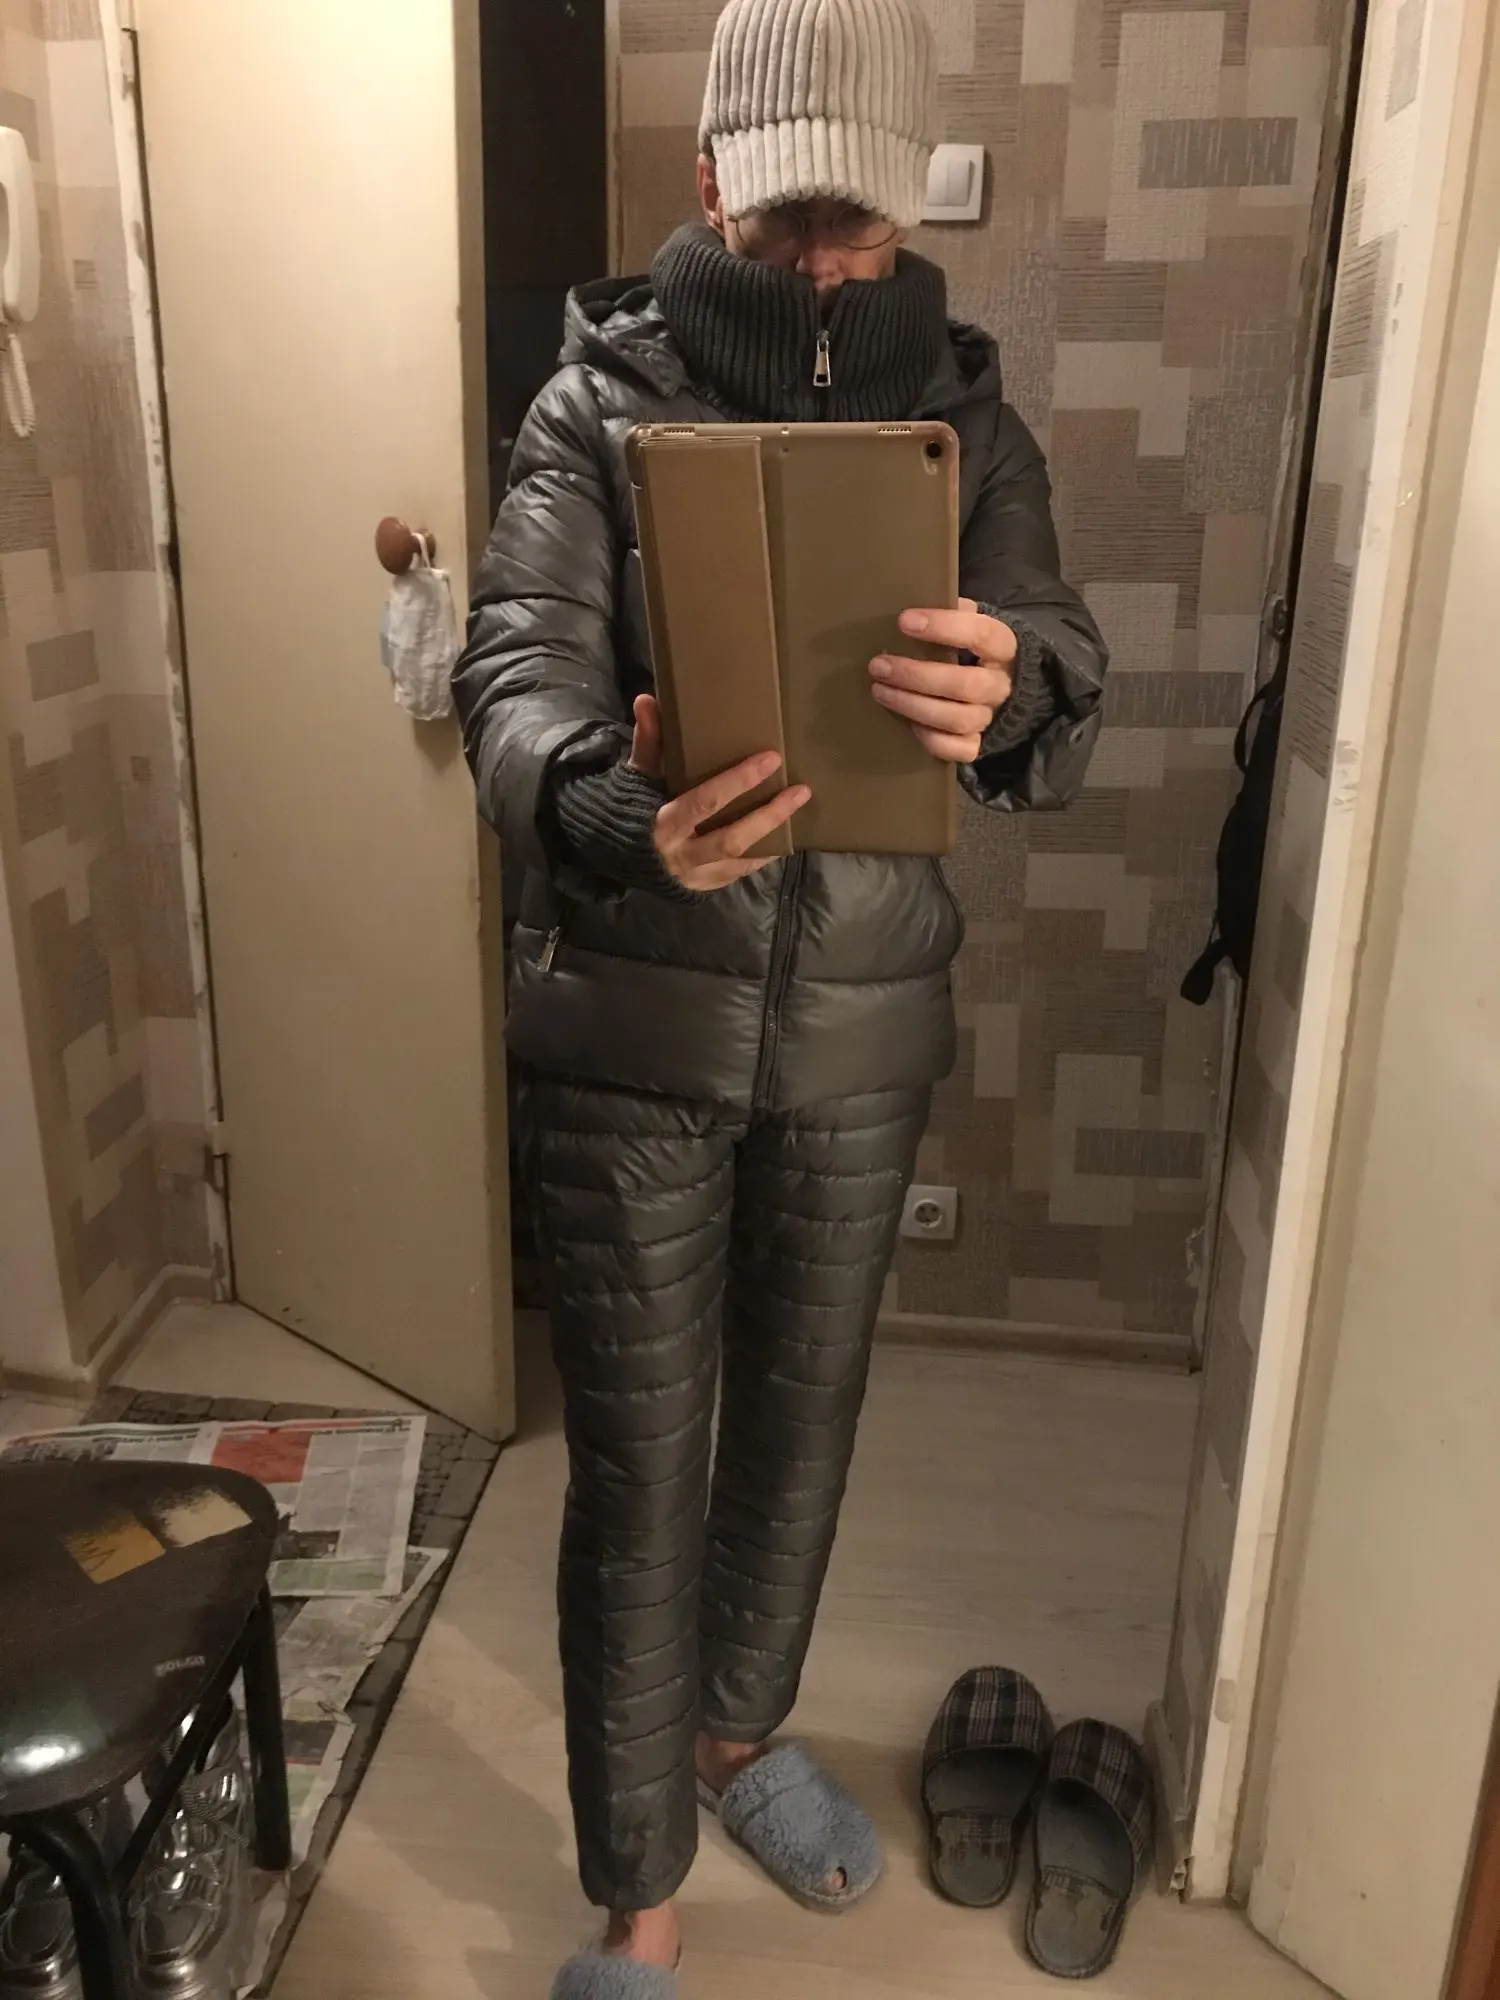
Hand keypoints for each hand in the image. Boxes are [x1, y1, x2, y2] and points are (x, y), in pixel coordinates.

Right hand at [629, 694, 810, 891]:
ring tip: (799, 811)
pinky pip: (739, 873)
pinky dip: (762, 856)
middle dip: (768, 814)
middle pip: (731, 838)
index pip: (705, 801)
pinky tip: (784, 839)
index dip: (738, 781)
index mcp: (663, 823)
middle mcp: (681, 854)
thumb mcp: (636, 776)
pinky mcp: (704, 886)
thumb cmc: (630, 809)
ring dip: (773, 836)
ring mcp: (694, 875)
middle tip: (800, 790)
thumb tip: (647, 700)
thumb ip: (647, 742)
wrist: (613, 856)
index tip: (771, 759)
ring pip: (740, 859)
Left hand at [868, 598, 1017, 763]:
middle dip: (916, 675)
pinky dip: (930, 739)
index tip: (904, 621)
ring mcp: (990, 717)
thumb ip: (955, 612)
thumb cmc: (976, 649)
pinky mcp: (978, 744)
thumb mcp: (973, 624)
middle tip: (879, 665)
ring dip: (912, 705)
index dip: (944, 627)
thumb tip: (922, 597)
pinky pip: (958, 750)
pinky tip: (907, 723)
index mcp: (1004, 648)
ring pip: (956, 719)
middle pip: (965, 685)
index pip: (981, 634)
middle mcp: (1000, 685)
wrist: (1006, 689)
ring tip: (879, 690)